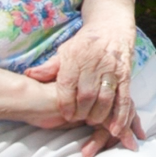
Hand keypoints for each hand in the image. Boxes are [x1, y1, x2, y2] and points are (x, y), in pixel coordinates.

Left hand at [24, 25, 146, 156]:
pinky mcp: (125, 76)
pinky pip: (124, 99)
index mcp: (75, 58)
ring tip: (92, 121)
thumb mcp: (64, 51)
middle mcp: (94, 64)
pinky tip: (114, 129)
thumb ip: (49, 67)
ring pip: (105, 98)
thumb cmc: (84, 43)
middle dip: (82, 112)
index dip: (66, 104)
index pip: (68, 85)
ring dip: (99, 115)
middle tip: (79, 120)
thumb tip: (30, 75)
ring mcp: (112, 70)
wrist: (111, 28)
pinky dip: (120, 116)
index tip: (66, 115)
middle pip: (87, 95)